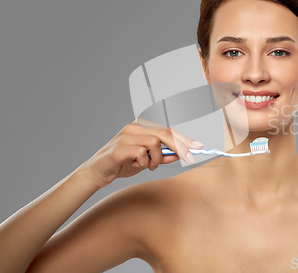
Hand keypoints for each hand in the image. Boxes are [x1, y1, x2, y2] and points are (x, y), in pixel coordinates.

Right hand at [75, 120, 202, 188]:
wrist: (96, 173)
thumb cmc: (121, 164)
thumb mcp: (146, 161)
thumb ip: (162, 156)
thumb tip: (180, 155)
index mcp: (140, 127)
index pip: (167, 129)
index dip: (184, 138)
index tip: (198, 147)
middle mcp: (134, 127)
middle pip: (164, 133)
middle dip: (180, 146)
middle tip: (189, 158)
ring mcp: (126, 136)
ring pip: (154, 142)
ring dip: (157, 158)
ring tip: (149, 166)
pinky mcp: (119, 147)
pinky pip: (142, 152)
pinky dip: (144, 162)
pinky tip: (136, 165)